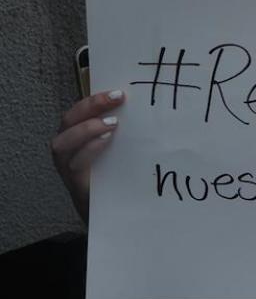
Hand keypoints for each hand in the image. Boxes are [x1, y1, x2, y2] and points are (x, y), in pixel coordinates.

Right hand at [50, 90, 123, 222]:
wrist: (112, 207)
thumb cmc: (117, 171)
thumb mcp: (122, 146)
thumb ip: (127, 129)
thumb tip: (149, 108)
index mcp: (78, 133)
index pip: (80, 109)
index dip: (95, 98)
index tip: (119, 92)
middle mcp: (68, 147)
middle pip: (68, 120)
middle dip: (91, 106)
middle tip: (118, 98)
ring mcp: (68, 165)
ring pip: (63, 142)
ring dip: (87, 129)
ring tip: (112, 124)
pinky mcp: (74, 183)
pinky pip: (74, 164)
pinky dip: (89, 150)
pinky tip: (106, 141)